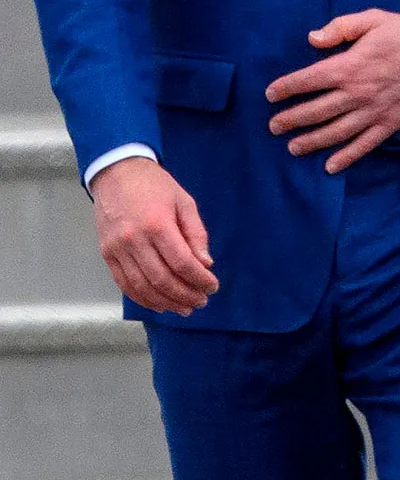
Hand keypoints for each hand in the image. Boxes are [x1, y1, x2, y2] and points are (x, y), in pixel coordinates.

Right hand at [90, 158, 216, 314]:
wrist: (116, 172)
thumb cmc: (154, 186)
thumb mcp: (184, 202)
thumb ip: (196, 234)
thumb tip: (206, 264)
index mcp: (157, 224)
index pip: (182, 263)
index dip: (200, 280)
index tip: (212, 287)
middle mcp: (134, 239)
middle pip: (162, 280)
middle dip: (186, 296)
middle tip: (201, 301)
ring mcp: (117, 249)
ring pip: (143, 287)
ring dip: (166, 302)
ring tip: (184, 308)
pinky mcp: (107, 254)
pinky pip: (125, 284)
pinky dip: (143, 299)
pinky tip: (159, 304)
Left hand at [266, 10, 399, 173]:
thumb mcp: (372, 19)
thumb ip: (340, 28)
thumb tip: (312, 39)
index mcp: (349, 66)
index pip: (308, 80)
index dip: (286, 88)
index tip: (270, 95)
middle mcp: (357, 93)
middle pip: (316, 111)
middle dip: (291, 119)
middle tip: (273, 127)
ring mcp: (373, 112)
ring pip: (336, 132)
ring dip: (311, 141)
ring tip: (293, 147)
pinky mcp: (390, 124)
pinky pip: (364, 144)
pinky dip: (347, 157)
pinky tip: (330, 166)